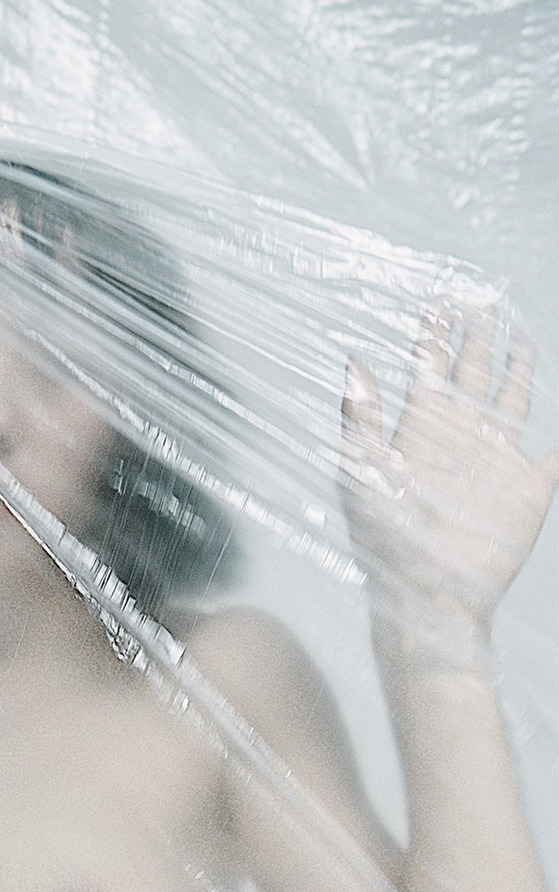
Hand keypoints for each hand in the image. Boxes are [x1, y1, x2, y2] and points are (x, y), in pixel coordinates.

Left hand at [340, 307, 558, 623]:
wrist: (428, 591)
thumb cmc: (387, 539)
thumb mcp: (362, 471)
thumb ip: (361, 415)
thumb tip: (352, 358)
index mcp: (420, 429)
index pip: (429, 369)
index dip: (434, 336)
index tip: (439, 302)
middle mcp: (458, 438)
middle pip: (472, 374)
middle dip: (476, 338)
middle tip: (480, 300)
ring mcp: (494, 462)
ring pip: (510, 399)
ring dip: (516, 367)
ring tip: (517, 331)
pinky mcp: (526, 490)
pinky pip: (553, 459)